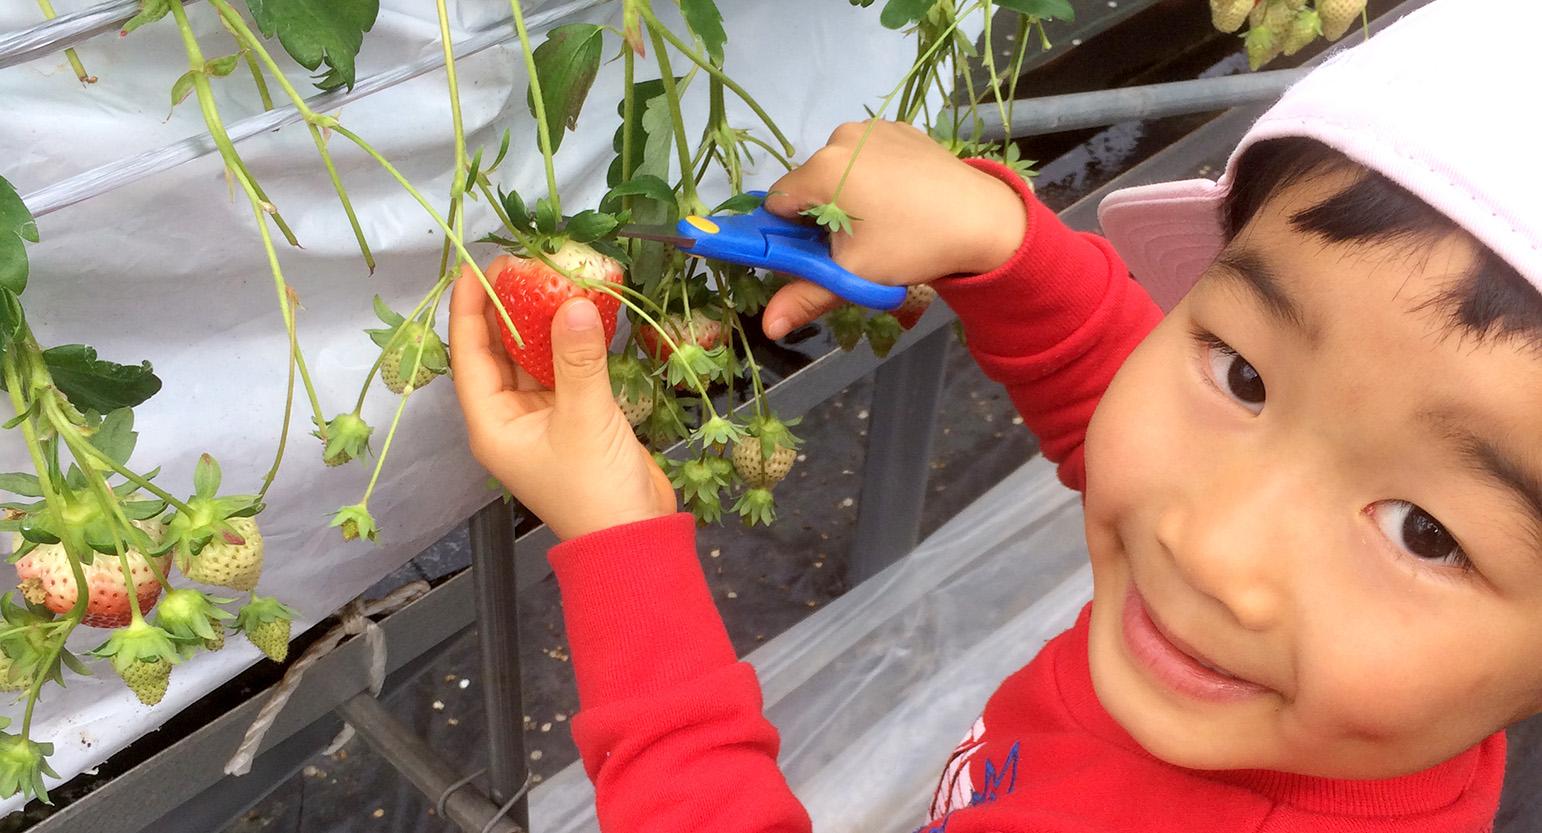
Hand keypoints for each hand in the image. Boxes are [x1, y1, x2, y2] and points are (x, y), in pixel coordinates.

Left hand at [449, 265, 676, 540]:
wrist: (634, 541)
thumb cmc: (595, 489)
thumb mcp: (585, 418)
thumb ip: (577, 358)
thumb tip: (572, 302)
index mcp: (492, 424)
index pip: (469, 355)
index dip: (470, 309)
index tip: (478, 266)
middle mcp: (509, 419)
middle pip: (497, 354)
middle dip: (507, 309)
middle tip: (521, 263)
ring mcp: (541, 420)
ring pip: (531, 360)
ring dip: (540, 323)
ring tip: (550, 278)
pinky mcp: (574, 420)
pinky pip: (562, 371)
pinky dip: (569, 344)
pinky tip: (582, 312)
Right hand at [760, 119, 1027, 338]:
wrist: (983, 219)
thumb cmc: (912, 246)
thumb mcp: (855, 274)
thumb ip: (805, 297)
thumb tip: (767, 328)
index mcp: (822, 169)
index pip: (778, 202)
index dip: (791, 232)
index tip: (819, 251)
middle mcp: (840, 138)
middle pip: (808, 184)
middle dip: (821, 214)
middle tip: (858, 242)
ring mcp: (871, 128)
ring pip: (837, 168)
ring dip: (846, 194)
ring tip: (883, 221)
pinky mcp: (898, 128)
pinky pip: (867, 155)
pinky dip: (872, 176)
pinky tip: (900, 199)